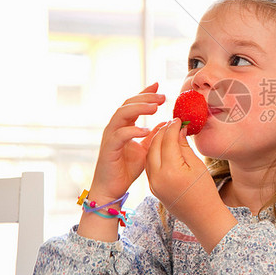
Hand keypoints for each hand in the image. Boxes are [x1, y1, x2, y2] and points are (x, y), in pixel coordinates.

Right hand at [90, 83, 165, 201]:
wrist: (112, 188)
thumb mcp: (146, 149)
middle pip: (127, 104)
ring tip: (155, 107)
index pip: (133, 103)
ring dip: (139, 109)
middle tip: (162, 96)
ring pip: (121, 115)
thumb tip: (166, 122)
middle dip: (145, 98)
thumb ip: (154, 136)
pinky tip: (146, 130)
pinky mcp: (109, 149)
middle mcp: (115, 128)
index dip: (145, 93)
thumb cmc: (126, 169)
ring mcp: (110, 137)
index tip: (159, 85)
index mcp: (124, 126)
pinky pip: (119, 135)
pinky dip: (132, 131)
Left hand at [145, 118, 214, 210]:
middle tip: (172, 123)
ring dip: (157, 142)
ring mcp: (153, 184)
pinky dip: (155, 153)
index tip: (178, 119)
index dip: (173, 127)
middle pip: (155, 146)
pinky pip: (150, 166)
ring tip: (168, 133)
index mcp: (171, 171)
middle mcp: (158, 177)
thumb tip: (178, 130)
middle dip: (162, 132)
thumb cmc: (205, 191)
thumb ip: (184, 147)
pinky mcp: (153, 188)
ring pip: (149, 155)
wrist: (202, 217)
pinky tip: (164, 147)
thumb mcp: (197, 165)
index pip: (168, 141)